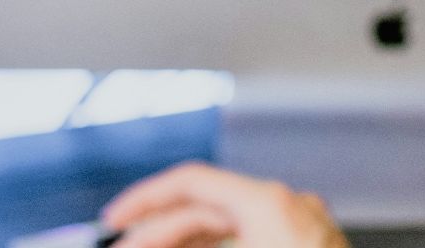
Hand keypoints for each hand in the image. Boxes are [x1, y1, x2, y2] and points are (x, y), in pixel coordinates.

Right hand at [101, 162, 349, 247]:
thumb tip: (138, 245)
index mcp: (269, 203)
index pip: (191, 181)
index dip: (144, 201)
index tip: (114, 221)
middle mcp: (290, 206)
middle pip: (207, 207)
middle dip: (160, 233)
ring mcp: (305, 226)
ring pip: (229, 226)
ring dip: (187, 244)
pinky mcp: (310, 246)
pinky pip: (254, 240)